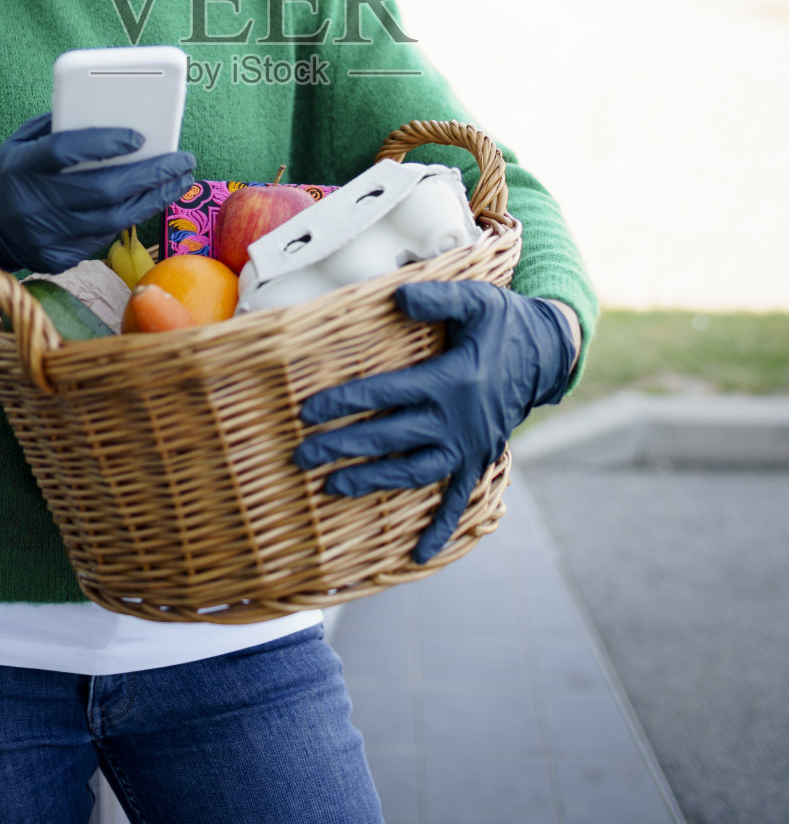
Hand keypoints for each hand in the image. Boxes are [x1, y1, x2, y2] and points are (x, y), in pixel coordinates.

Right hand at [0, 112, 196, 272]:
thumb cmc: (13, 173)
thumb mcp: (23, 142)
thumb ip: (60, 126)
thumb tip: (112, 112)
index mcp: (19, 166)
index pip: (65, 152)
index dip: (104, 143)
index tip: (140, 136)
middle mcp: (32, 204)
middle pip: (102, 189)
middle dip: (150, 174)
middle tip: (182, 160)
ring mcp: (46, 236)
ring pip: (113, 218)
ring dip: (154, 198)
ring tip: (180, 180)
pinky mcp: (58, 258)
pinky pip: (105, 236)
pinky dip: (133, 216)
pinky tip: (154, 200)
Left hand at [293, 279, 575, 563]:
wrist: (549, 351)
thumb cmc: (505, 321)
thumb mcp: (476, 299)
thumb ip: (436, 298)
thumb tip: (397, 297)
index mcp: (450, 380)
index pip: (385, 394)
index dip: (344, 403)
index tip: (307, 413)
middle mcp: (458, 420)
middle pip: (389, 437)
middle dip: (342, 448)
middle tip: (301, 457)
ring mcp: (469, 445)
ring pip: (413, 472)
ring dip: (372, 482)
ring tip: (332, 487)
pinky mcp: (480, 458)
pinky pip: (460, 500)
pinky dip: (441, 528)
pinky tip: (418, 555)